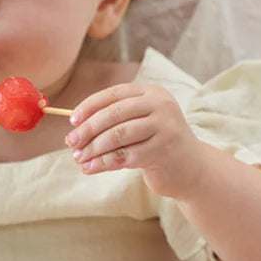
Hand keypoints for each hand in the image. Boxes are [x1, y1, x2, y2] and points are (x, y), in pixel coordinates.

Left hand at [66, 83, 204, 196]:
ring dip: (93, 148)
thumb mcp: (138, 124)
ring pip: (118, 136)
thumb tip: (75, 128)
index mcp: (152, 93)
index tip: (72, 121)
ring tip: (78, 158)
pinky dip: (102, 163)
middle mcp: (161, 105)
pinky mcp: (162, 151)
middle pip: (114, 114)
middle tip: (71, 142)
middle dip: (88, 129)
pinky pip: (124, 156)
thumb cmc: (155, 143)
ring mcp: (164, 127)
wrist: (189, 167)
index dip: (89, 107)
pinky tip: (89, 168)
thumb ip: (112, 121)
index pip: (114, 94)